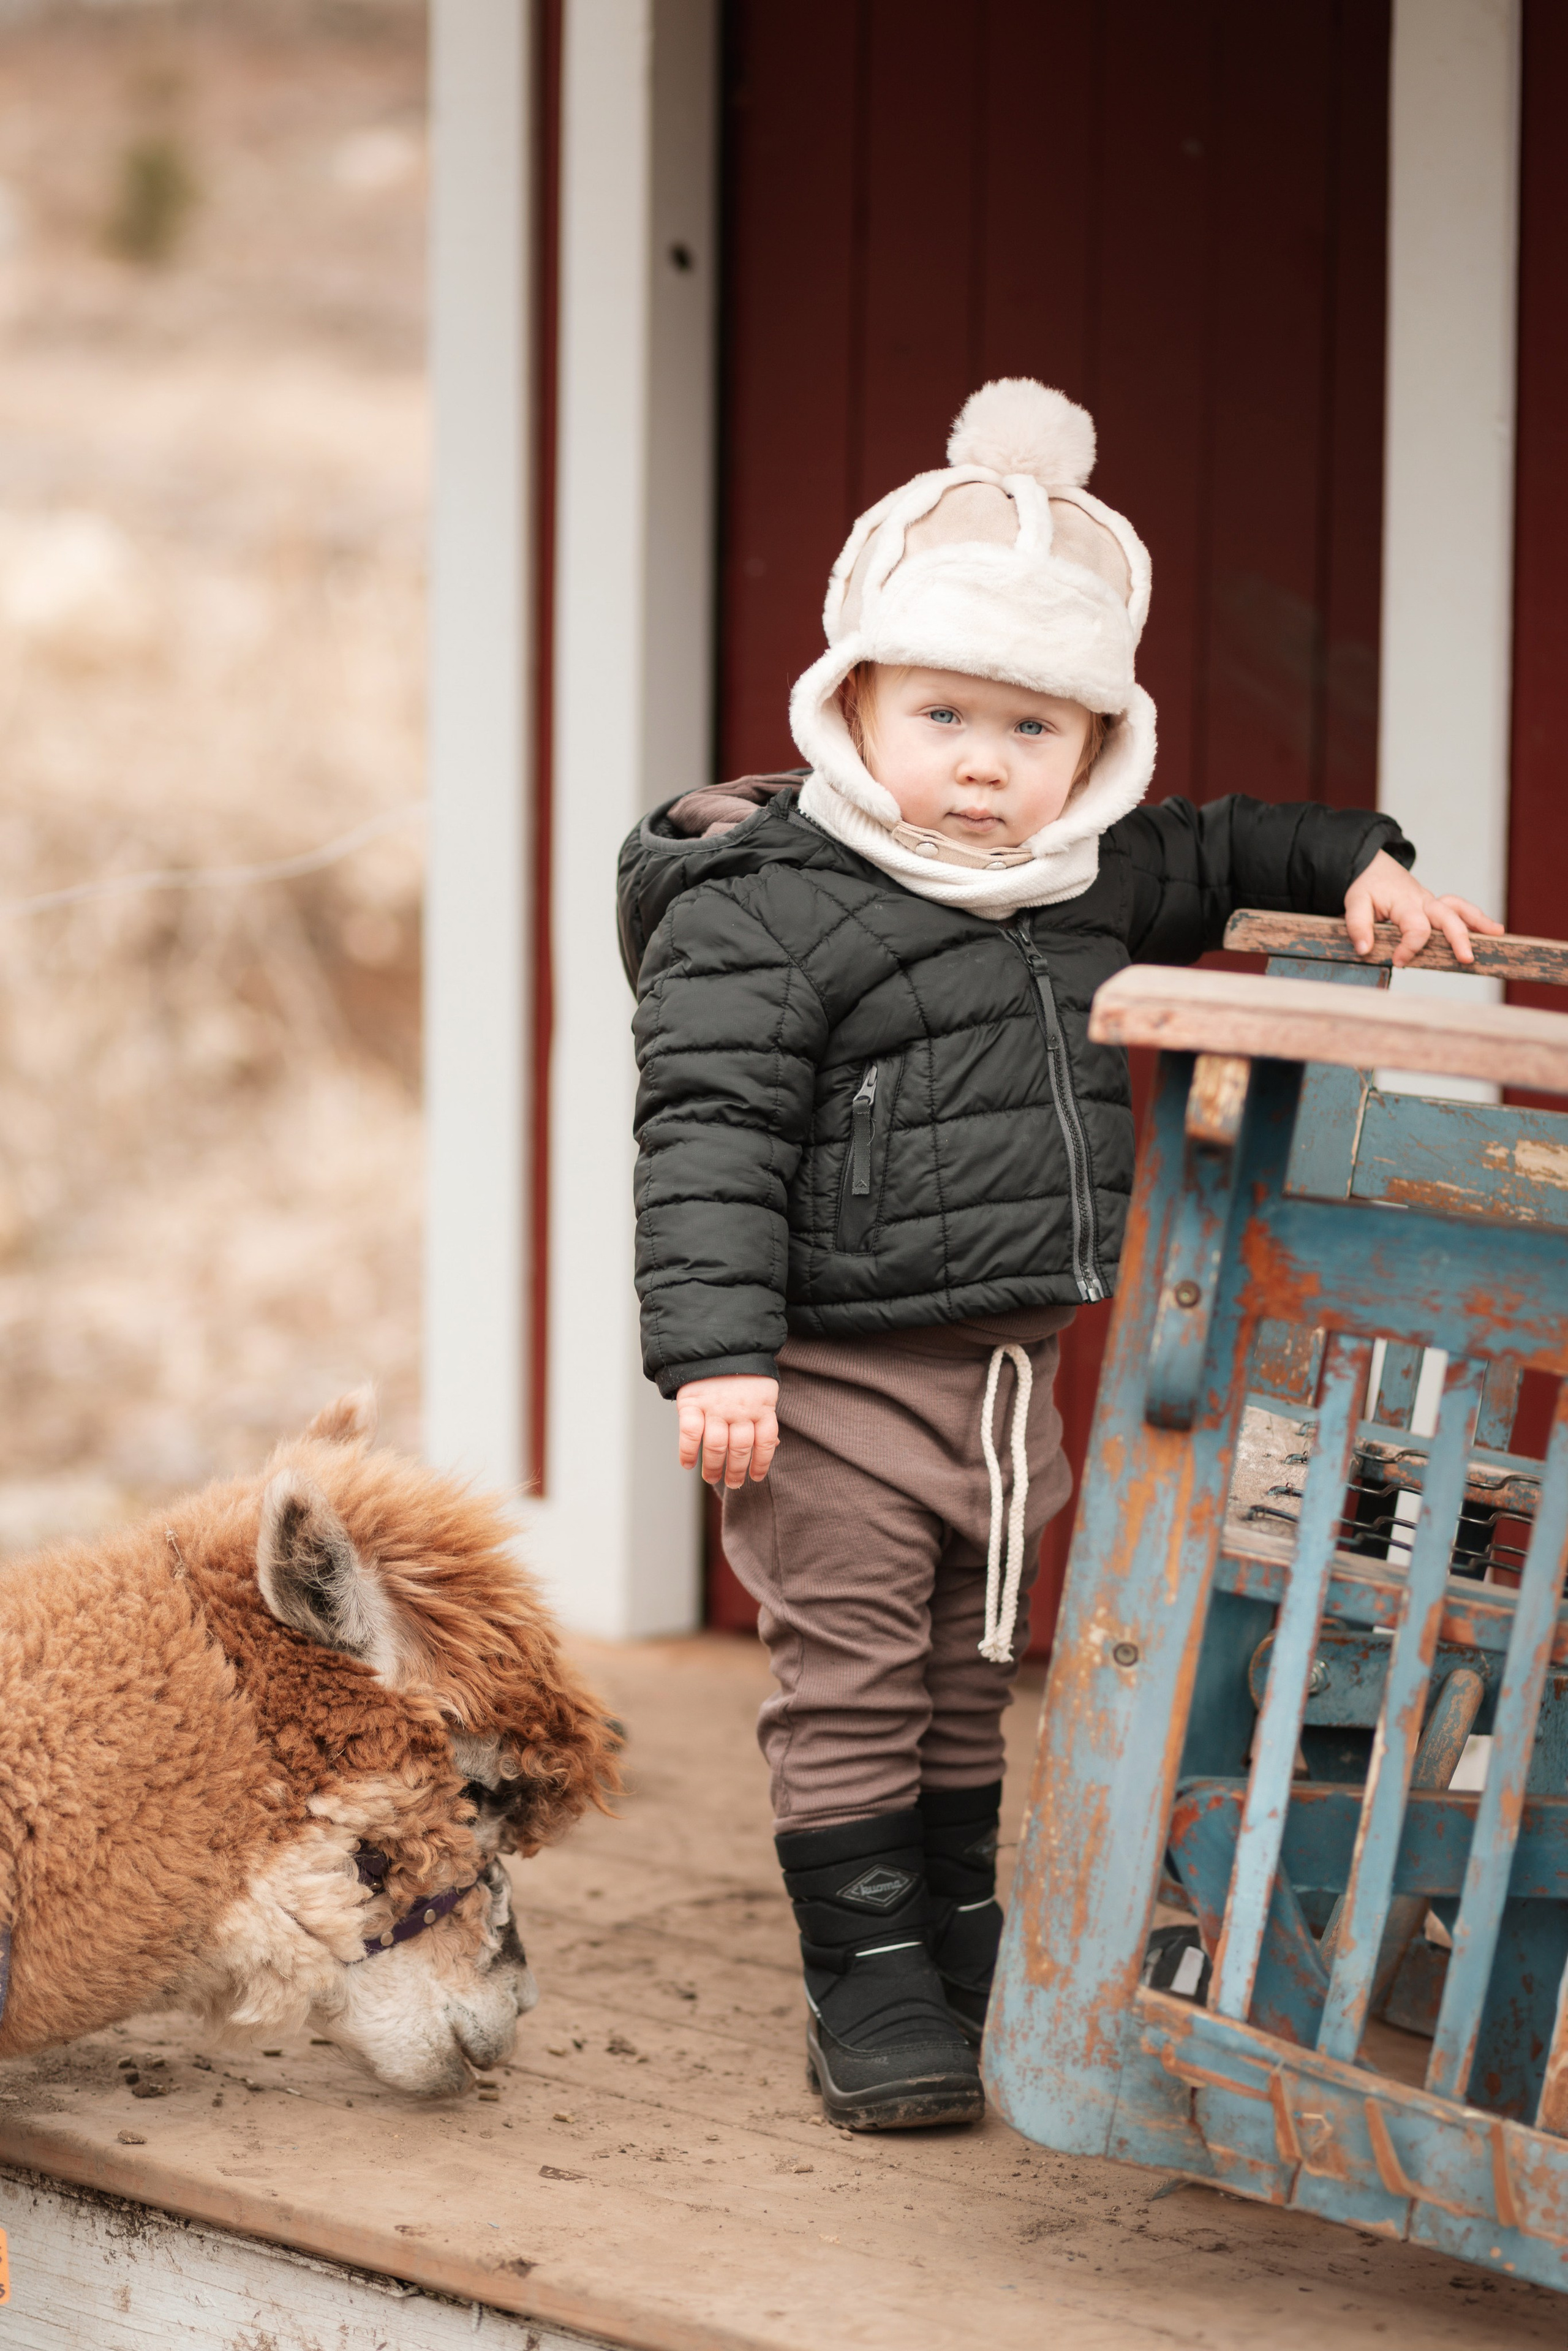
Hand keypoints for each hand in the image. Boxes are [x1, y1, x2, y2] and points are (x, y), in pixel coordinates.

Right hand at [675, 1374, 779, 1487]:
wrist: (717, 1337)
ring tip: (711, 1478)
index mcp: (761, 1407)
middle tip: (732, 1483)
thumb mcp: (762, 1389)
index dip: (761, 1464)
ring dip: (713, 1467)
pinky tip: (687, 1464)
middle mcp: (739, 1410)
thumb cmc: (743, 1369)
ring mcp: (715, 1407)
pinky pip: (689, 1433)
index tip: (755, 1477)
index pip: (764, 1443)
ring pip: (715, 1446)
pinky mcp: (693, 1402)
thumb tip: (772, 1445)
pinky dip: (686, 1452)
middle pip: (739, 1449)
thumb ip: (763, 1416)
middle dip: (735, 1471)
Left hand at [1344, 849, 1502, 968]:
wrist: (1373, 867)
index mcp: (1404, 903)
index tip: (1398, 961)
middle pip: (1447, 917)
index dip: (1410, 947)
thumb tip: (1364, 950)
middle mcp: (1423, 901)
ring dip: (1478, 921)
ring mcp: (1432, 902)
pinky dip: (1475, 917)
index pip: (1416, 927)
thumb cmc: (1366, 886)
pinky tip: (1490, 929)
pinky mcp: (1435, 906)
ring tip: (1498, 934)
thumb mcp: (1354, 902)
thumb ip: (1358, 926)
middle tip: (1467, 958)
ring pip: (1459, 909)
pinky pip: (1458, 908)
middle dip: (1459, 938)